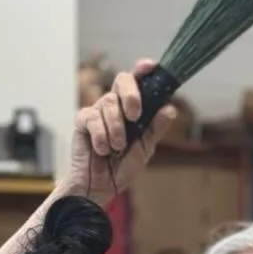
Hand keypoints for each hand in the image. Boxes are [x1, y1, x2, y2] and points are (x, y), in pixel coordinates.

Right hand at [66, 59, 174, 204]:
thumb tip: (170, 109)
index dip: (143, 70)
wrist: (100, 187)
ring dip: (117, 128)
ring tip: (117, 148)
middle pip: (122, 80)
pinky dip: (101, 136)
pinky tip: (102, 150)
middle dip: (131, 95)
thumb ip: (155, 129)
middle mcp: (115, 105)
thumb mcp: (144, 149)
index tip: (150, 66)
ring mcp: (98, 111)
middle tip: (135, 115)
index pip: (138, 82)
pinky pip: (92, 118)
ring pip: (109, 103)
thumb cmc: (121, 167)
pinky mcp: (82, 121)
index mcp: (132, 109)